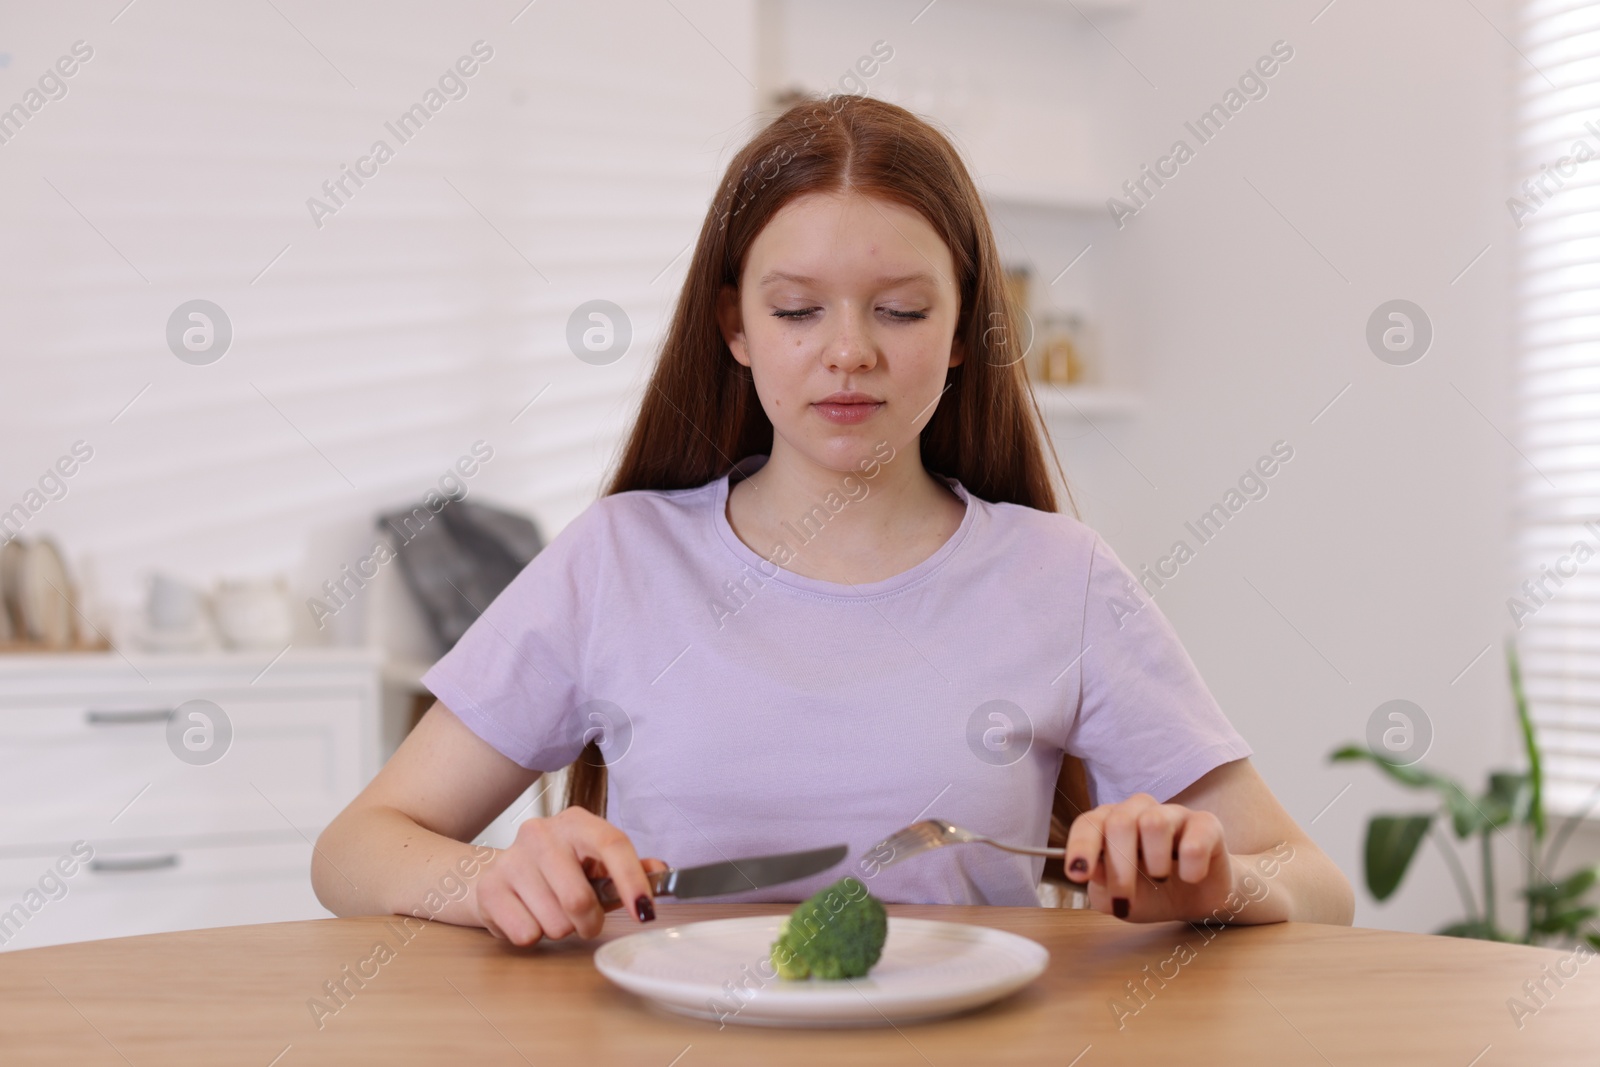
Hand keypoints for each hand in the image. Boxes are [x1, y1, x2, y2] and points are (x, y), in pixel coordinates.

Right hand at [473, 806, 667, 944]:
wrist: (497, 873)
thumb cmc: (557, 871)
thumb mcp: (595, 864)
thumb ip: (630, 868)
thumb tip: (661, 870)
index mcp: (576, 822)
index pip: (612, 844)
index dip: (632, 880)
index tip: (645, 912)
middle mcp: (541, 833)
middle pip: (578, 898)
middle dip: (589, 922)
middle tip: (584, 919)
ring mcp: (511, 859)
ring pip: (554, 922)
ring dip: (561, 929)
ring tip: (551, 911)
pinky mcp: (490, 888)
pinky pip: (526, 933)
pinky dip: (534, 936)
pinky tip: (528, 915)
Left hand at [1064, 793, 1234, 922]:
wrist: (1198, 901)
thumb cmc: (1152, 893)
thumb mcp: (1119, 898)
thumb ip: (1101, 884)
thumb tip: (1089, 868)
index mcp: (1109, 823)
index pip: (1088, 824)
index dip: (1080, 847)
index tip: (1077, 874)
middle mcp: (1138, 811)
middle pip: (1120, 822)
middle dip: (1119, 867)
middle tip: (1125, 900)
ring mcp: (1173, 813)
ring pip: (1154, 822)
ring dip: (1155, 862)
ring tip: (1161, 877)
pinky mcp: (1206, 824)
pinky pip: (1194, 840)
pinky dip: (1190, 866)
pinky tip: (1190, 877)